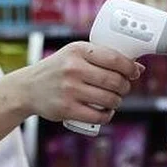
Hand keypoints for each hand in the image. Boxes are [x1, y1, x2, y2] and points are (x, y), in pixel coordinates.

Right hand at [15, 42, 142, 123]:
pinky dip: (107, 115)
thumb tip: (138, 67)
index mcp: (78, 50)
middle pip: (115, 81)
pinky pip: (98, 116)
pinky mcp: (66, 109)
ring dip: (117, 102)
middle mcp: (73, 68)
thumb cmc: (59, 69)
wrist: (28, 88)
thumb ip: (104, 58)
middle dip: (125, 87)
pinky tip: (105, 111)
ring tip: (114, 100)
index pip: (115, 59)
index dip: (130, 68)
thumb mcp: (76, 55)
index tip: (134, 73)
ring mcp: (69, 89)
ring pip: (109, 99)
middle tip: (122, 88)